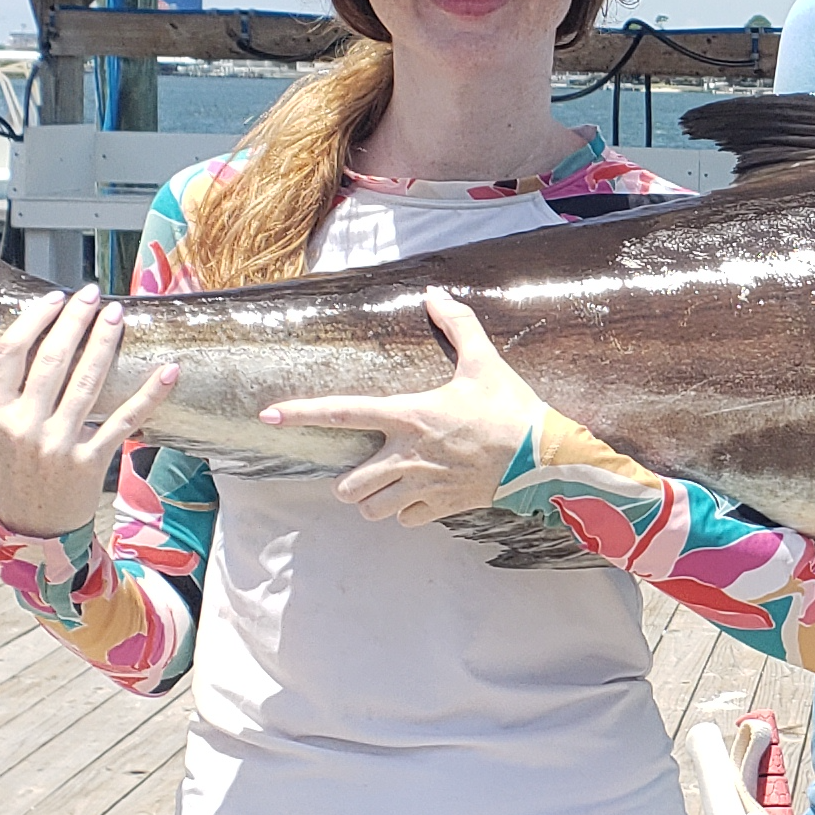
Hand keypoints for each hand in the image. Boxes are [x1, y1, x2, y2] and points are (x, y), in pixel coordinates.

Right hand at [0, 286, 175, 537]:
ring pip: (88, 381)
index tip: (57, 297)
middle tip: (94, 295)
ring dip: (105, 343)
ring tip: (117, 315)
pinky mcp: (90, 461)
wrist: (32, 528)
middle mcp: (24, 427)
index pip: (10, 352)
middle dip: (76, 321)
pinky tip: (166, 370)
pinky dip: (149, 394)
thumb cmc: (14, 472)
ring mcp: (58, 444)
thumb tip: (40, 337)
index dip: (35, 318)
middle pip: (52, 360)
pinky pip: (126, 420)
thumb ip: (10, 394)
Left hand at [264, 288, 598, 528]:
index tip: (269, 415)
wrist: (545, 458)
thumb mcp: (485, 361)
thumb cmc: (511, 408)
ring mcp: (423, 485)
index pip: (343, 413)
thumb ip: (457, 325)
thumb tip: (434, 293)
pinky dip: (406, 513)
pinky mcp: (443, 506)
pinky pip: (406, 520)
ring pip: (371, 509)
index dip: (302, 413)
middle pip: (348, 485)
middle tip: (364, 471)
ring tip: (387, 488)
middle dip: (350, 482)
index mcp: (408, 415)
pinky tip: (419, 499)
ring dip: (373, 501)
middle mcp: (407, 455)